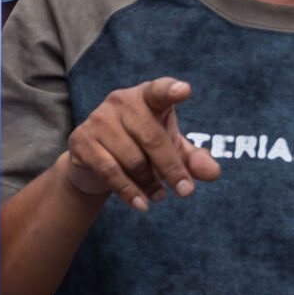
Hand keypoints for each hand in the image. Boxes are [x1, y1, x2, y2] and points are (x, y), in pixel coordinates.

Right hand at [65, 78, 219, 211]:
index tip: (185, 91)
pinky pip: (110, 171)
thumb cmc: (141, 147)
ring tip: (160, 196)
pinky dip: (129, 191)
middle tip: (185, 192)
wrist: (93, 161)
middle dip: (171, 168)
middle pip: (152, 137)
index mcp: (147, 96)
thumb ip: (193, 159)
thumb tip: (211, 173)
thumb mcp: (171, 150)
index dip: (171, 90)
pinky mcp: (82, 141)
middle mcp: (121, 102)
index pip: (160, 90)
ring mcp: (98, 120)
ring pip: (132, 158)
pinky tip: (141, 204)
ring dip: (150, 183)